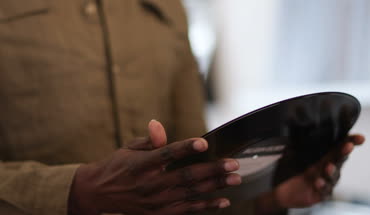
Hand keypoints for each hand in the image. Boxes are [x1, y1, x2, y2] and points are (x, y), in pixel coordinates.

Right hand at [68, 120, 241, 214]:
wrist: (99, 193)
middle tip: (233, 163)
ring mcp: (156, 202)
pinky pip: (187, 210)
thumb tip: (157, 125)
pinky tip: (223, 201)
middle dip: (212, 170)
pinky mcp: (159, 213)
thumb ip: (148, 140)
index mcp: (141, 165)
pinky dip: (206, 206)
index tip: (204, 143)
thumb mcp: (128, 148)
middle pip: (186, 176)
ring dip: (215, 187)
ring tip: (235, 179)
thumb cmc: (117, 167)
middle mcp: (150, 184)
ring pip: (191, 193)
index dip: (186, 148)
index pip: (167, 155)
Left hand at [254, 134, 364, 213]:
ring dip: (331, 171)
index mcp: (324, 156)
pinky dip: (322, 186)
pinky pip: (324, 190)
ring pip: (333, 176)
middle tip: (348, 146)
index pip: (339, 147)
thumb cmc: (292, 170)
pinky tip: (318, 182)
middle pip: (339, 159)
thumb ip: (296, 140)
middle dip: (344, 152)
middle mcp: (327, 168)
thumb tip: (295, 123)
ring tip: (328, 166)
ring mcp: (325, 181)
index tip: (359, 138)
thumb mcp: (292, 152)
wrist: (282, 189)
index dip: (350, 142)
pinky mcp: (320, 194)